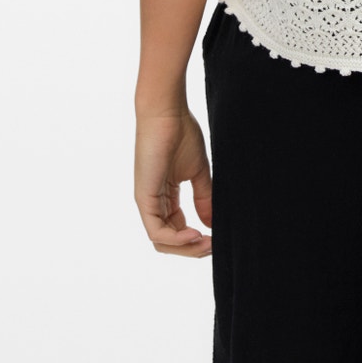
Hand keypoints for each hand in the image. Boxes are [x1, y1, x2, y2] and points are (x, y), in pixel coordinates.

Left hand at [134, 107, 212, 256]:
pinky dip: (176, 238)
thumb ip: (204, 198)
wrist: (167, 113)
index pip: (178, 229)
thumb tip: (212, 224)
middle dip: (192, 249)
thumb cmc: (181, 133)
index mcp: (166, 196)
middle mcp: (154, 202)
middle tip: (214, 245)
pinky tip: (194, 233)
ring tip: (206, 242)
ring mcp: (148, 201)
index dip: (197, 239)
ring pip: (162, 241)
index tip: (217, 238)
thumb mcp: (199, 171)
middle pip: (169, 241)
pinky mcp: (144, 197)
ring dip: (186, 248)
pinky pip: (156, 231)